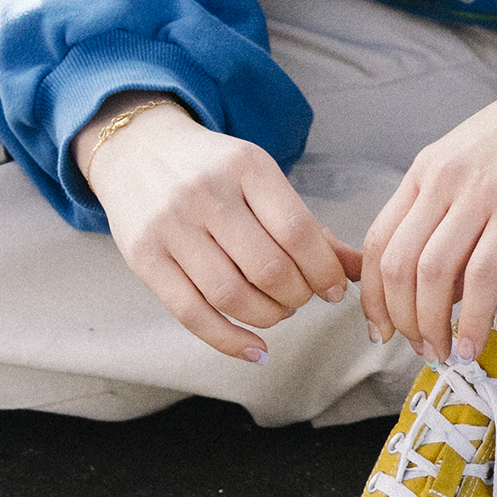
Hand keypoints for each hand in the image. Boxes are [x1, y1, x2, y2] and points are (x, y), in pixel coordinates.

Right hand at [81, 94, 362, 360]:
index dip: (324, 272)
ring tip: (277, 311)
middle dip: (297, 297)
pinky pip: (192, 314)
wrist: (136, 147)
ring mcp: (170, 225)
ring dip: (268, 318)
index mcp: (246, 165)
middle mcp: (206, 192)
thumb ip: (309, 227)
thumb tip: (359, 272)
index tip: (332, 289)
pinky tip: (255, 348)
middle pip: (269, 269)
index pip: (298, 232)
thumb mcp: (260, 179)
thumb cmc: (212, 170)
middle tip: (301, 298)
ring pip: (232, 296)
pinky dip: (229, 341)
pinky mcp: (143, 256)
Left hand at [361, 64, 496, 363]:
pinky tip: (476, 343)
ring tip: (446, 355)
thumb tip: (441, 260)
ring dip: (432, 327)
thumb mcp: (478, 152)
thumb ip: (452, 195)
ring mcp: (481, 192)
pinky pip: (482, 276)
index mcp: (428, 167)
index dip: (373, 296)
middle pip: (396, 265)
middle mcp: (443, 178)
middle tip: (419, 350)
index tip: (383, 329)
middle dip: (399, 319)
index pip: (377, 241)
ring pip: (430, 275)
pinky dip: (472, 318)